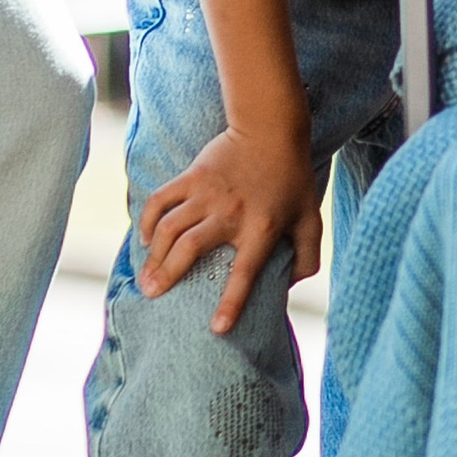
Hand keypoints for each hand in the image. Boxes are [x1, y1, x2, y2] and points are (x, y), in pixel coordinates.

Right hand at [137, 125, 323, 335]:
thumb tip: (289, 289)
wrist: (271, 128)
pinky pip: (160, 200)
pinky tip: (146, 239)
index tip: (217, 329)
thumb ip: (308, 256)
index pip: (245, 273)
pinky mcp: (192, 177)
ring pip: (169, 228)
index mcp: (263, 228)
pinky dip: (147, 220)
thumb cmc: (292, 178)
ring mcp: (208, 194)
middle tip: (152, 295)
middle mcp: (231, 213)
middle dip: (168, 276)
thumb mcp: (310, 218)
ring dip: (154, 255)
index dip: (231, 303)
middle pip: (190, 248)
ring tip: (147, 279)